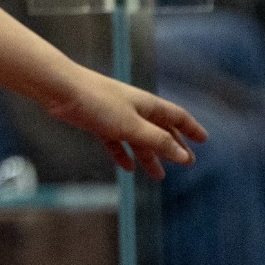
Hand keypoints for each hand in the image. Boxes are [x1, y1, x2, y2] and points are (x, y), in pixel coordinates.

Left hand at [44, 67, 206, 179]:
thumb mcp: (132, 126)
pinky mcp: (96, 121)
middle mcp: (134, 108)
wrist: (60, 89)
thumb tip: (184, 156)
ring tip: (158, 176)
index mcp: (147, 105)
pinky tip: (127, 167)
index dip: (191, 128)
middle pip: (159, 129)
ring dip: (149, 156)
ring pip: (138, 138)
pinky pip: (115, 140)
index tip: (204, 140)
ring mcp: (114, 114)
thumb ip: (158, 141)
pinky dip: (123, 153)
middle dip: (173, 146)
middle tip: (186, 163)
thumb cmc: (97, 103)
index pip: (176, 116)